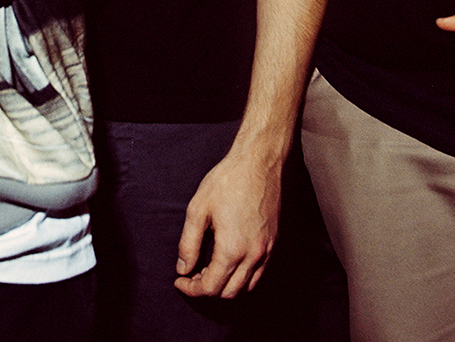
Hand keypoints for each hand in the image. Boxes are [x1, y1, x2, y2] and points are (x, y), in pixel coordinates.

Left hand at [174, 148, 282, 298]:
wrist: (258, 162)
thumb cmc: (227, 181)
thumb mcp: (198, 209)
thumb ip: (188, 243)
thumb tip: (183, 268)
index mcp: (232, 249)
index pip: (211, 287)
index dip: (191, 289)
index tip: (180, 280)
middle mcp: (253, 255)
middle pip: (229, 292)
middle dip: (207, 289)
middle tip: (192, 275)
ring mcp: (267, 250)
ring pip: (247, 287)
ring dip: (226, 286)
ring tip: (209, 270)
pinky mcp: (274, 242)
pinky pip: (259, 273)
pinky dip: (243, 277)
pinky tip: (230, 262)